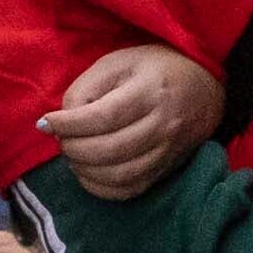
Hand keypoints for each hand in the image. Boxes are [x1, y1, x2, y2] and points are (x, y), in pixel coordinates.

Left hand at [44, 40, 223, 194]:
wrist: (207, 84)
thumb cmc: (156, 67)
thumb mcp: (118, 62)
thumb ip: (86, 88)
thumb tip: (60, 122)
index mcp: (151, 91)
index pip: (103, 117)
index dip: (68, 125)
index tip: (46, 123)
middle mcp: (164, 125)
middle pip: (109, 149)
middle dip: (73, 148)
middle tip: (60, 138)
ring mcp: (169, 151)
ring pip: (119, 175)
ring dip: (84, 170)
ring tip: (73, 154)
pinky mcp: (168, 169)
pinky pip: (130, 190)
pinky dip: (101, 188)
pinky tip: (88, 173)